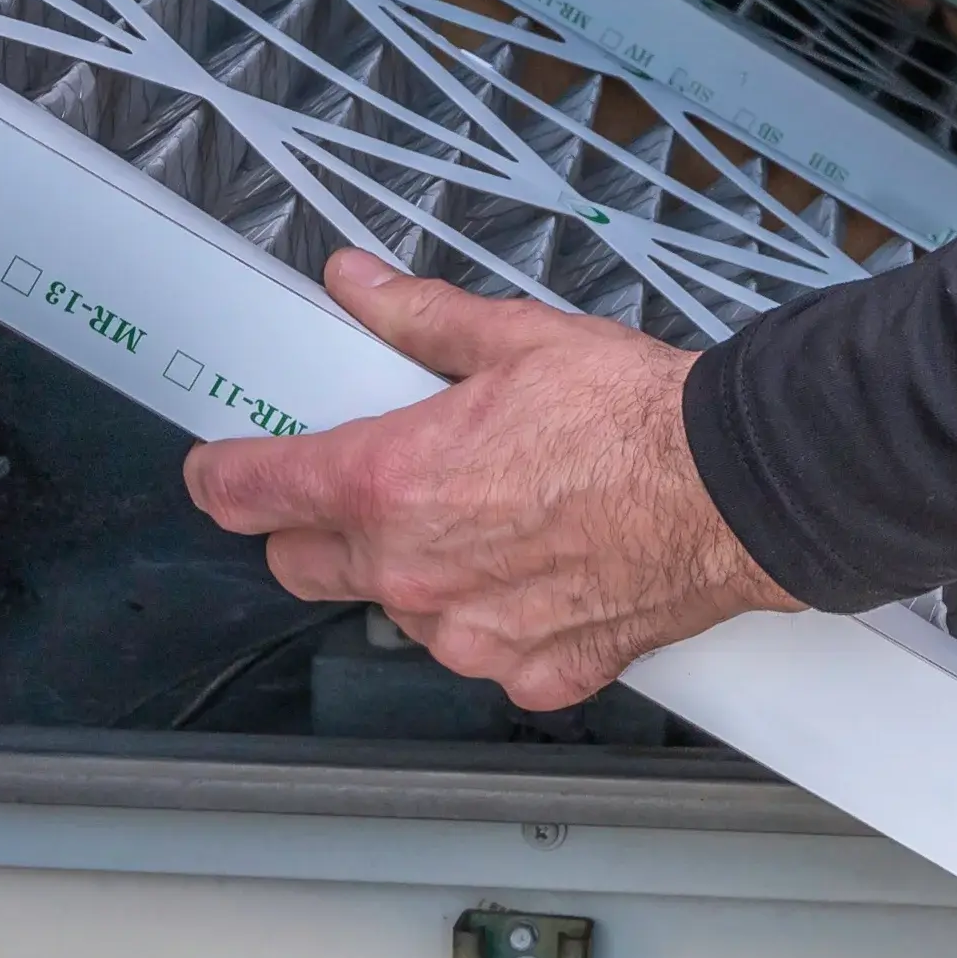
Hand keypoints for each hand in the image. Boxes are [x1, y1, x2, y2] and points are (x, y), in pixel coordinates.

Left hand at [180, 253, 782, 710]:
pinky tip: (544, 570)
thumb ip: (413, 318)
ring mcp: (468, 635)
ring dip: (414, 575)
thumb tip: (356, 284)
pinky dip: (497, 618)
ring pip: (394, 612)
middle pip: (301, 566)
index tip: (222, 472)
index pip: (249, 496)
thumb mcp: (512, 339)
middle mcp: (413, 573)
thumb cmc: (634, 416)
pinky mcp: (528, 673)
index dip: (223, 479)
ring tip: (489, 521)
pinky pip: (479, 651)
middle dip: (314, 528)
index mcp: (388, 483)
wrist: (734, 488)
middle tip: (371, 486)